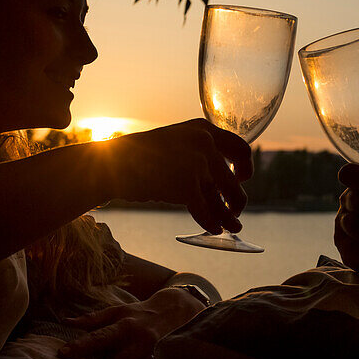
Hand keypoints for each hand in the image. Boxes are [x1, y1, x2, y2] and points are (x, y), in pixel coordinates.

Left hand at [57, 286, 206, 358]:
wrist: (179, 308)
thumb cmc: (141, 314)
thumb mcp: (118, 311)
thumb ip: (93, 320)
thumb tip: (65, 322)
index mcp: (125, 326)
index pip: (99, 337)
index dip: (81, 345)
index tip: (62, 354)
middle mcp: (140, 340)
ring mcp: (157, 353)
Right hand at [102, 119, 251, 234]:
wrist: (112, 163)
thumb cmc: (139, 157)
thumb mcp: (175, 142)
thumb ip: (199, 153)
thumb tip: (224, 183)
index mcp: (203, 129)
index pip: (240, 147)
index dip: (246, 167)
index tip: (242, 179)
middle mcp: (205, 143)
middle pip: (234, 181)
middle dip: (238, 200)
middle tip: (235, 212)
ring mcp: (197, 164)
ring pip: (224, 199)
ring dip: (229, 217)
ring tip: (232, 227)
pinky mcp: (187, 186)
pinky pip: (207, 211)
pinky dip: (211, 223)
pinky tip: (212, 230)